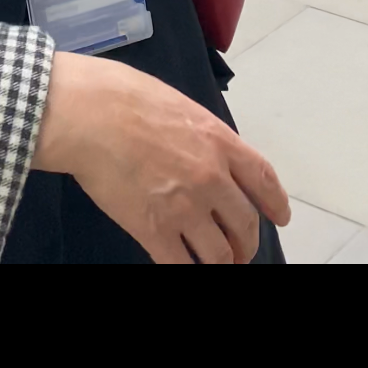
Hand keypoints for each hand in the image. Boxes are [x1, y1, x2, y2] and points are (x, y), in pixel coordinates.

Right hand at [32, 49, 289, 264]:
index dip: (276, 204)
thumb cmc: (124, 96)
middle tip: (239, 251)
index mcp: (219, 141)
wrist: (88, 114)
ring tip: (215, 264)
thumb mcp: (179, 105)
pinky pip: (181, 266)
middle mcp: (211, 179)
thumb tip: (205, 152)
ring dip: (221, 263)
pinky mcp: (154, 231)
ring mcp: (185, 208)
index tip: (279, 218)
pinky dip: (186, 270)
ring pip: (219, 255)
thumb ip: (201, 135)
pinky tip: (183, 265)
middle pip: (245, 225)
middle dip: (246, 244)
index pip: (264, 181)